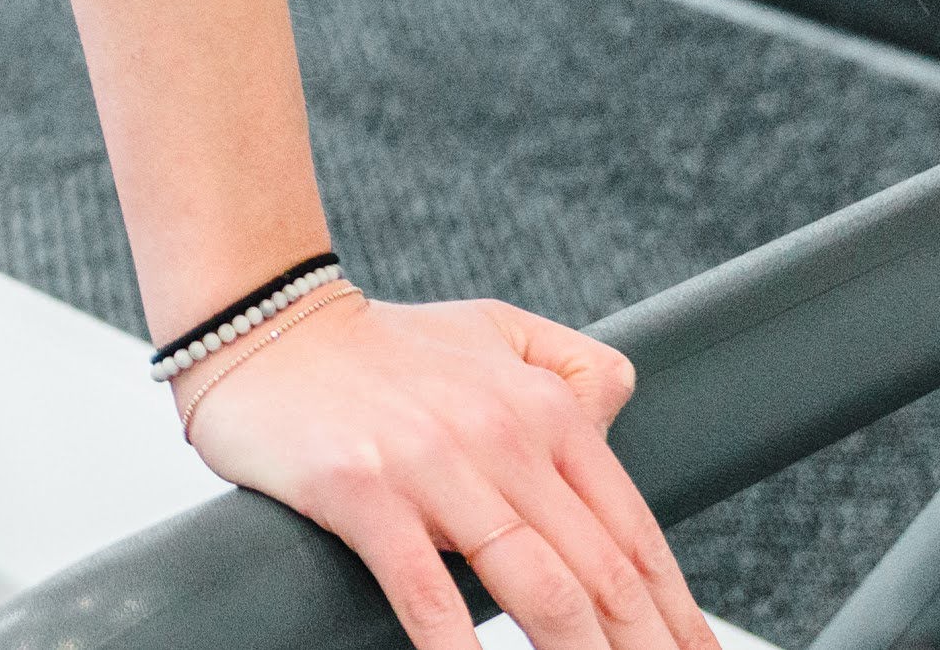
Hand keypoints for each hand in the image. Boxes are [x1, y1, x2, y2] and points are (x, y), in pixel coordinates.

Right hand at [177, 290, 712, 649]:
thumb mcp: (493, 333)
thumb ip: (568, 370)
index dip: (677, 617)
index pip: (635, 535)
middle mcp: (502, 434)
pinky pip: (429, 593)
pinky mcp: (364, 491)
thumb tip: (617, 411)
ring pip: (538, 590)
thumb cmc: (377, 346)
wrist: (262, 321)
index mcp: (544, 407)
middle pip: (601, 576)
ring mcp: (433, 464)